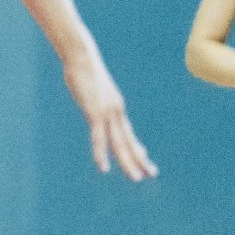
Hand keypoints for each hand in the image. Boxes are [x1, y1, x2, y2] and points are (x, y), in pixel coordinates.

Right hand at [63, 55, 156, 180]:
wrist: (82, 56)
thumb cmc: (83, 67)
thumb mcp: (92, 85)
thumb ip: (94, 95)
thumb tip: (90, 92)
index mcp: (116, 106)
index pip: (128, 132)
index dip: (137, 146)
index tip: (145, 157)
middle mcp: (116, 112)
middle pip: (129, 141)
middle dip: (140, 159)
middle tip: (151, 174)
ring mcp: (107, 113)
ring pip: (120, 144)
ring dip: (128, 163)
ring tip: (136, 178)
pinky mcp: (95, 113)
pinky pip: (99, 139)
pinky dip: (101, 155)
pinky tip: (104, 169)